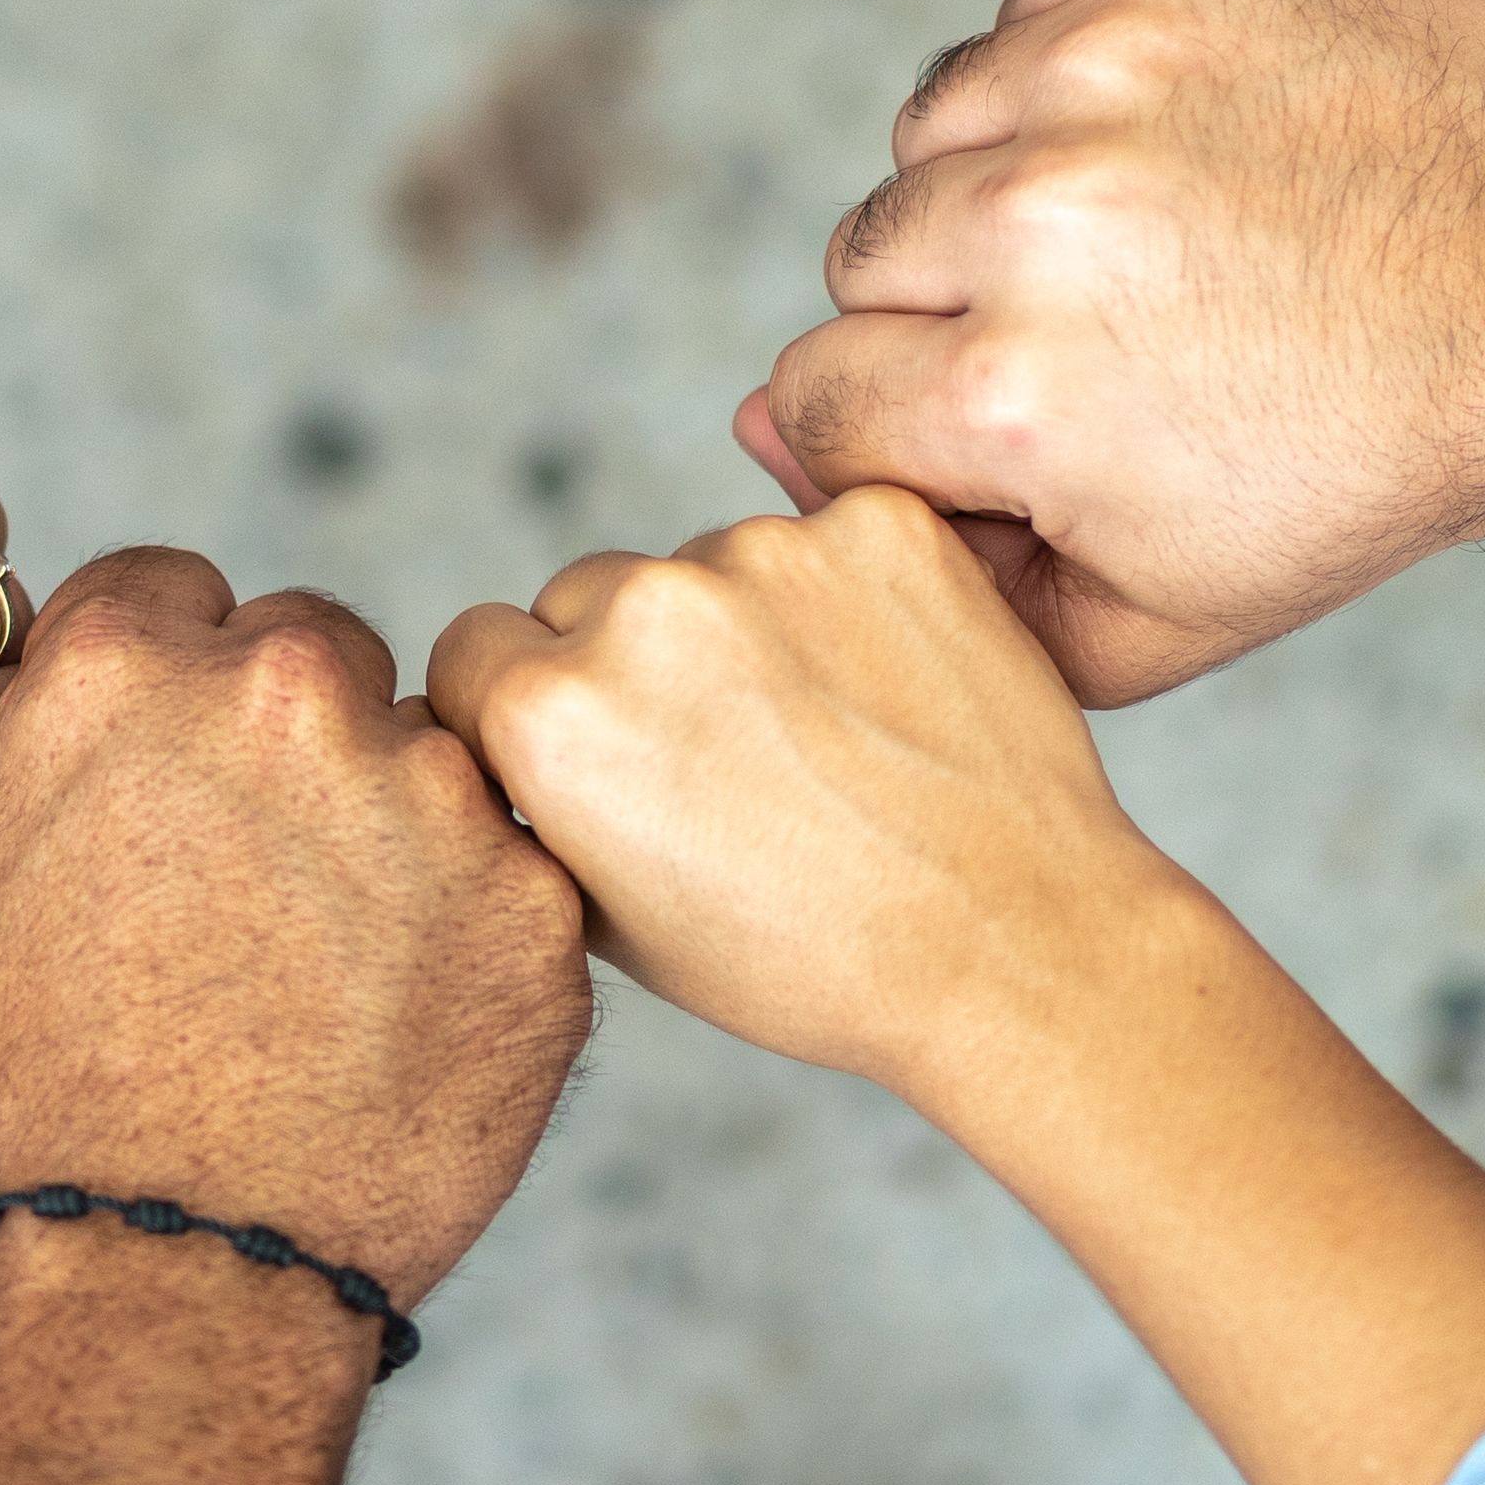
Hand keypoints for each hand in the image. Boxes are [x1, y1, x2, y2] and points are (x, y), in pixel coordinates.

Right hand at [0, 553, 588, 1305]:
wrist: (176, 1270)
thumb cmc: (51, 1093)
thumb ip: (72, 737)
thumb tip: (124, 686)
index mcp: (130, 666)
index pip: (179, 590)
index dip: (176, 681)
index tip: (180, 770)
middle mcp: (285, 689)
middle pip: (317, 651)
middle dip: (298, 741)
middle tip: (266, 889)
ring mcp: (426, 789)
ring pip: (427, 764)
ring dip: (395, 835)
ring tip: (334, 984)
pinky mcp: (535, 898)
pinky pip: (510, 877)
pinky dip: (474, 938)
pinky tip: (406, 1033)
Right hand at [425, 485, 1174, 1113]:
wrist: (1011, 947)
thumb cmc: (809, 960)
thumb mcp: (612, 920)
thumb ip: (535, 799)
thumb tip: (496, 732)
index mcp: (549, 713)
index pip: (473, 647)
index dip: (523, 709)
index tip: (597, 755)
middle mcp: (641, 610)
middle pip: (585, 592)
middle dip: (629, 658)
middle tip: (727, 755)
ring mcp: (768, 553)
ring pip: (707, 561)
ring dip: (742, 622)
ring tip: (826, 736)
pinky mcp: (881, 525)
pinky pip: (823, 537)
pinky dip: (847, 595)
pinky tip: (888, 690)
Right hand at [747, 0, 1484, 699]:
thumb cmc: (1372, 467)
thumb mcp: (1164, 613)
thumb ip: (948, 576)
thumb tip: (765, 444)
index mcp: (1009, 396)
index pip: (813, 397)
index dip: (911, 430)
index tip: (1027, 428)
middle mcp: (1031, 218)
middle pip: (861, 257)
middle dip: (954, 307)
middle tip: (1114, 331)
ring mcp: (1098, 64)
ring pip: (936, 127)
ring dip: (1010, 178)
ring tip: (1161, 231)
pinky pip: (1029, 14)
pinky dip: (1087, 71)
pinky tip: (1202, 136)